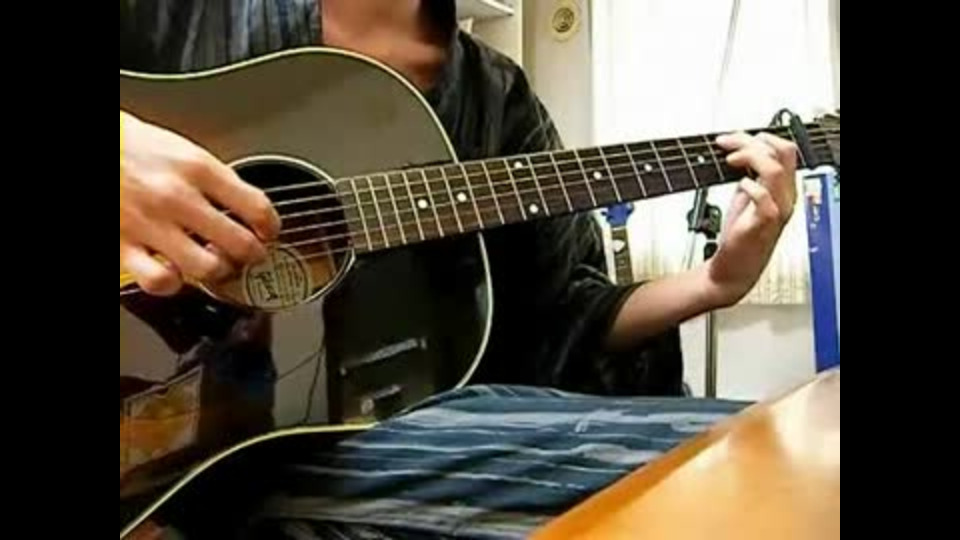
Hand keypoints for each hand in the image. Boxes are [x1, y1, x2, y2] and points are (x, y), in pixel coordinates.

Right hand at [120, 111, 280, 294]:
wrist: (92, 148)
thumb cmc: (129, 147)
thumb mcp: (181, 150)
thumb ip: (214, 180)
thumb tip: (246, 207)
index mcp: (197, 168)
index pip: (256, 207)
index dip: (271, 227)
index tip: (268, 232)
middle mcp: (177, 198)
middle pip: (240, 244)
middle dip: (252, 255)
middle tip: (249, 255)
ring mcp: (150, 225)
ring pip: (207, 268)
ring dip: (217, 272)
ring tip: (214, 265)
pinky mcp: (123, 247)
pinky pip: (161, 281)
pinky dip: (173, 283)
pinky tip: (174, 273)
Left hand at [702, 131, 798, 305]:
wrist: (732, 270)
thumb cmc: (739, 238)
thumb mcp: (746, 199)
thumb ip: (750, 177)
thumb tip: (741, 152)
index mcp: (782, 189)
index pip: (785, 150)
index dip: (759, 137)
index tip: (732, 139)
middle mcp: (784, 197)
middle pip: (783, 153)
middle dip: (752, 140)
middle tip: (727, 144)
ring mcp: (777, 210)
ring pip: (775, 169)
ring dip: (750, 157)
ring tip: (730, 160)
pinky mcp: (764, 224)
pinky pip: (765, 198)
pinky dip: (750, 185)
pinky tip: (739, 185)